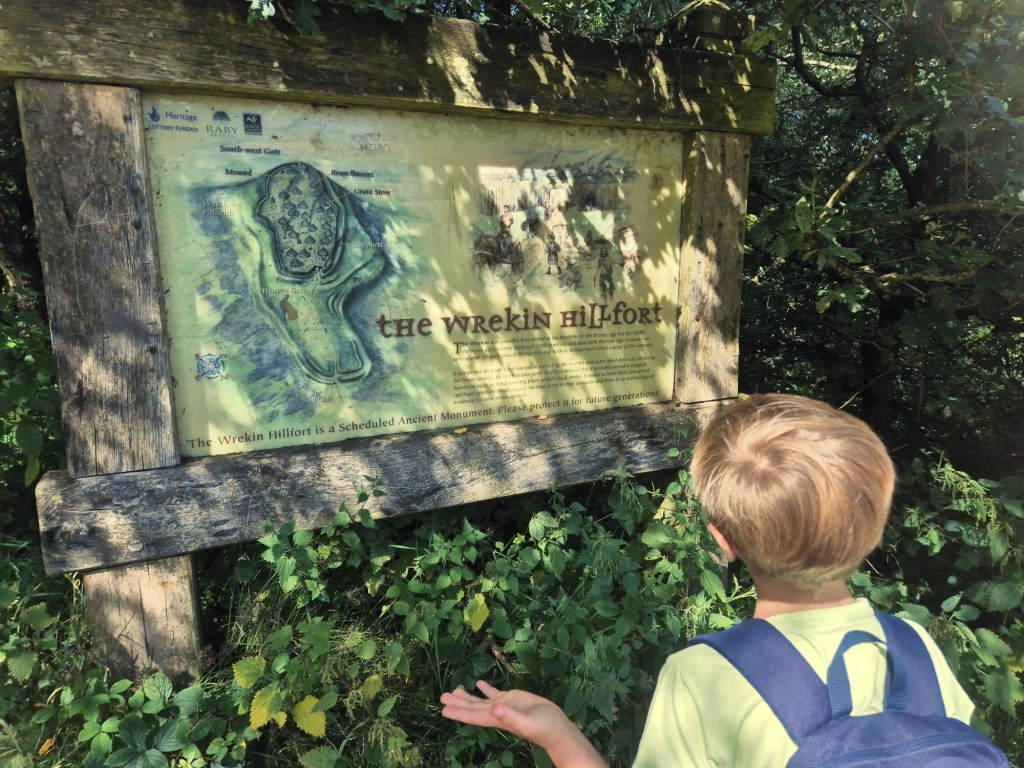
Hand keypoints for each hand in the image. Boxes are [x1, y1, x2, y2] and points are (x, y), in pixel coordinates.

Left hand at [440, 680, 564, 745]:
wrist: (555, 726)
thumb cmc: (542, 727)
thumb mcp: (527, 722)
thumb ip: (511, 716)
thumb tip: (495, 708)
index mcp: (496, 718)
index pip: (473, 715)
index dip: (458, 712)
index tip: (444, 709)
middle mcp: (496, 712)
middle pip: (472, 707)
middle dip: (458, 703)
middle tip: (442, 697)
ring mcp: (503, 705)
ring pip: (481, 700)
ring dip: (467, 696)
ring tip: (454, 690)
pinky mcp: (512, 698)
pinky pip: (494, 693)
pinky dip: (485, 688)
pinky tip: (479, 683)